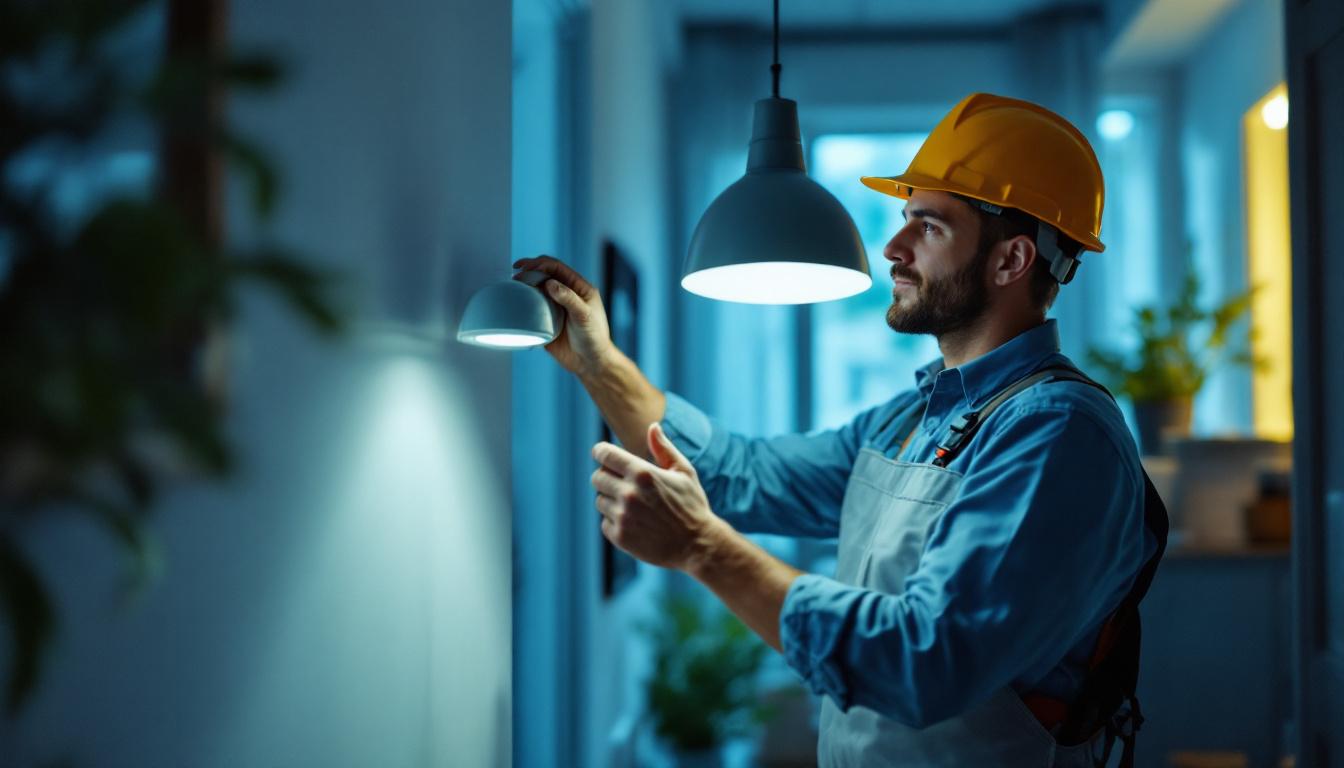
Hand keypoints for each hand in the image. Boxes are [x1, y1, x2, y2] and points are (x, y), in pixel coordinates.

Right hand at [512, 255, 613, 375]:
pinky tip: (515, 305)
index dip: (540, 264)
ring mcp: (555, 307)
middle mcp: (566, 295)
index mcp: (579, 288)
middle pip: (544, 275)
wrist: (589, 363)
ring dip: (525, 287)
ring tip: (512, 288)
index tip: (525, 267)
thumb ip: (569, 298)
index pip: (557, 268)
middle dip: (529, 271)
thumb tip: (549, 283)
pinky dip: (523, 305)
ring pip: (536, 291)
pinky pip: (532, 310)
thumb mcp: (584, 316)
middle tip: (515, 276)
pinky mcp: (546, 321)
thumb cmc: (594, 339)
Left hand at [589, 423, 725, 570]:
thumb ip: (664, 448)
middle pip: (597, 477)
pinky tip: (636, 523)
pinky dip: (616, 521)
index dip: (602, 453)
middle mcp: (629, 493)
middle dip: (608, 477)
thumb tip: (652, 426)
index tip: (603, 455)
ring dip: (612, 501)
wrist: (697, 545)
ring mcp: (623, 516)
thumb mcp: (684, 472)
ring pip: (600, 500)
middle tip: (625, 484)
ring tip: (635, 506)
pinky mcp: (620, 536)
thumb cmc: (692, 505)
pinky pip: (605, 522)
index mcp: (642, 473)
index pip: (604, 454)